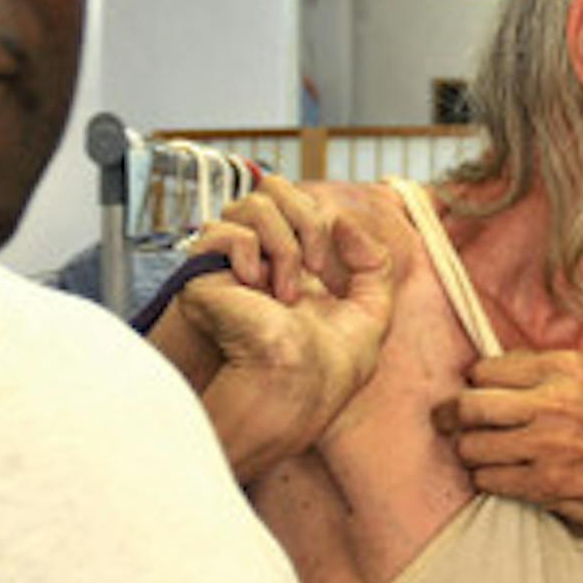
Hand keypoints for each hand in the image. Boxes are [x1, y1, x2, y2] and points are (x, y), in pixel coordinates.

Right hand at [176, 179, 397, 479]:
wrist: (293, 391)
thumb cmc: (329, 370)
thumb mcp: (371, 315)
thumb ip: (374, 266)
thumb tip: (344, 222)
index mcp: (300, 267)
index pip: (302, 208)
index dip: (320, 221)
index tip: (329, 267)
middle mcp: (266, 259)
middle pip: (277, 191)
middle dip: (307, 219)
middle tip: (317, 266)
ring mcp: (236, 264)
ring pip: (254, 204)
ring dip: (284, 243)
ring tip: (287, 291)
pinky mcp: (208, 275)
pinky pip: (226, 231)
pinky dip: (249, 253)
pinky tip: (257, 287)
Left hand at [437, 349, 582, 543]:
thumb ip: (543, 374)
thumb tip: (487, 372)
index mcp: (567, 367)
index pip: (487, 368)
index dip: (474, 385)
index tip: (474, 397)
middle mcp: (556, 401)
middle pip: (469, 404)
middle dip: (451, 418)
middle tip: (447, 425)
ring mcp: (550, 444)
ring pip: (472, 446)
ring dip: (470, 455)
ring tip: (484, 456)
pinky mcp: (547, 484)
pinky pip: (489, 480)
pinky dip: (488, 481)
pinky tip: (504, 478)